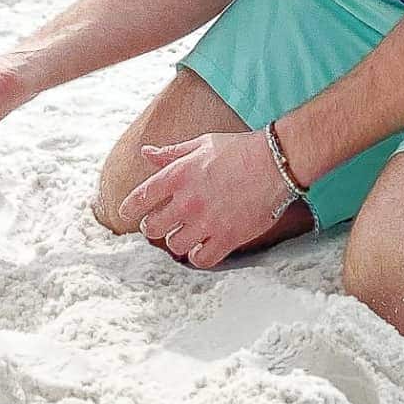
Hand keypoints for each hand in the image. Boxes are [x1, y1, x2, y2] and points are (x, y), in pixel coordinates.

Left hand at [115, 129, 284, 269]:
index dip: (129, 209)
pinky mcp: (227, 238)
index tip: (129, 213)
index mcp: (178, 175)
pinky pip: (201, 259)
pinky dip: (198, 256)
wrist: (275, 163)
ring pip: (175, 245)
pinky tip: (202, 247)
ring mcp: (206, 222)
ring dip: (177, 240)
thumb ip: (171, 153)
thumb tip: (145, 153)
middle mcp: (188, 201)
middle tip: (162, 223)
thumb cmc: (238, 149)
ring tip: (186, 232)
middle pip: (152, 228)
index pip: (140, 198)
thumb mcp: (201, 144)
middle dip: (153, 226)